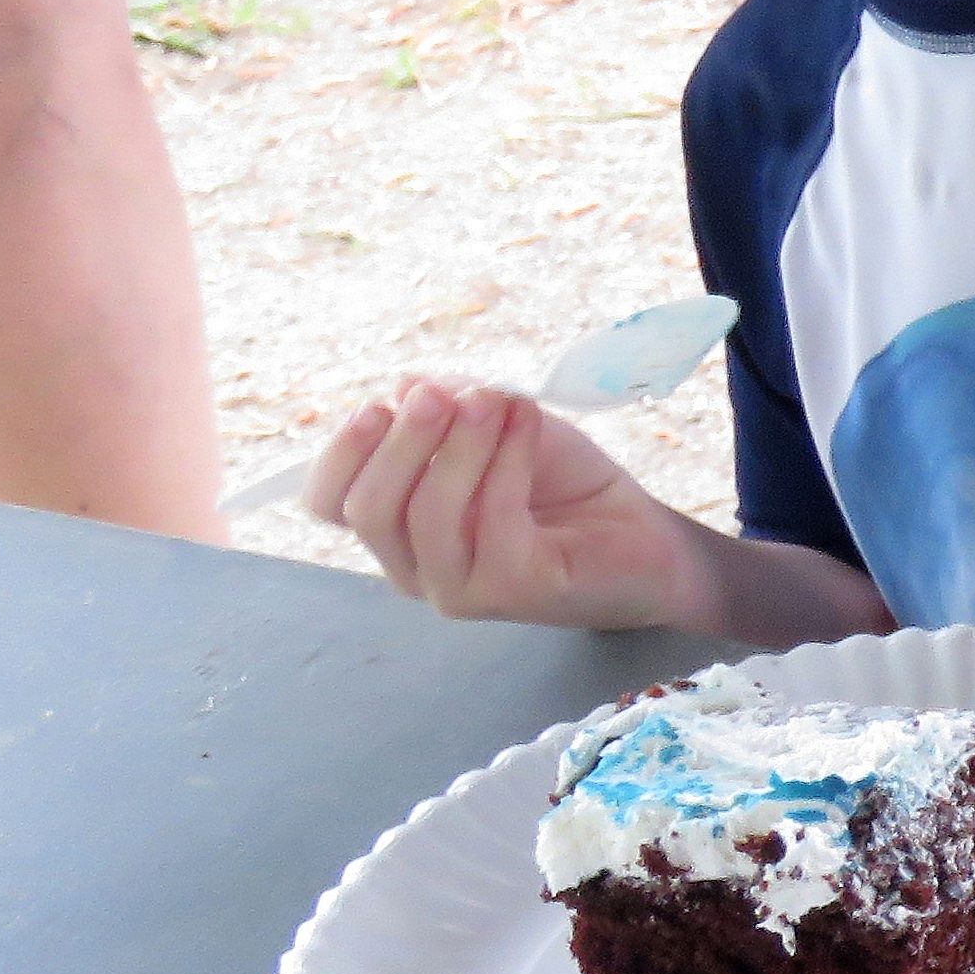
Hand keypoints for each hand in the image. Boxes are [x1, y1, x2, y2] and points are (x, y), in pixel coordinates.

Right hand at [306, 381, 707, 628]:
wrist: (646, 536)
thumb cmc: (565, 485)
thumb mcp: (503, 428)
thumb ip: (455, 408)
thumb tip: (409, 382)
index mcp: (398, 528)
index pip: (328, 503)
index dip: (342, 453)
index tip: (380, 404)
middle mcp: (416, 567)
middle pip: (368, 510)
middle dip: (401, 443)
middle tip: (442, 395)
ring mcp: (459, 589)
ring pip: (427, 517)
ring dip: (458, 448)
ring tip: (492, 401)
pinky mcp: (514, 592)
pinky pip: (494, 521)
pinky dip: (508, 461)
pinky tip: (527, 422)